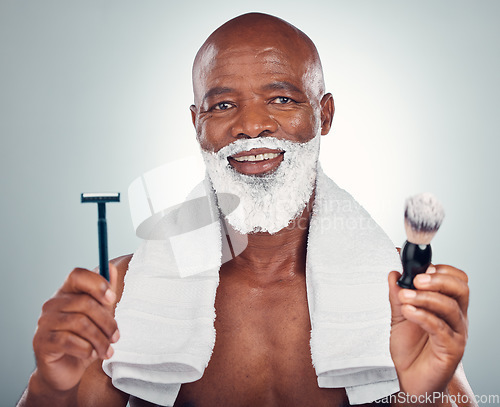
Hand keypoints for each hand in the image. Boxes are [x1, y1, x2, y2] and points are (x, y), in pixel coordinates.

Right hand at [32, 264, 119, 391]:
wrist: (66, 370)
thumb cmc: (85, 338)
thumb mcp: (100, 314)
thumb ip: (106, 292)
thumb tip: (111, 268)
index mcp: (66, 292)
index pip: (77, 275)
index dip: (97, 283)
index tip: (112, 299)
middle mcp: (52, 304)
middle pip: (85, 303)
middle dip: (107, 322)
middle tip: (116, 336)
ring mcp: (44, 322)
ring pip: (80, 323)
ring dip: (100, 339)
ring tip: (107, 350)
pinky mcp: (41, 342)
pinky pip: (70, 341)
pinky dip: (87, 350)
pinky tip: (91, 354)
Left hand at [388, 264, 468, 395]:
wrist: (411, 379)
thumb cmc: (411, 348)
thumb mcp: (399, 316)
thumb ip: (397, 296)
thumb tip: (393, 274)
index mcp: (447, 305)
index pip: (457, 280)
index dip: (442, 270)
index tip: (419, 267)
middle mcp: (456, 317)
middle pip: (460, 289)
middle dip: (438, 279)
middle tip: (416, 279)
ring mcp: (456, 333)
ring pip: (450, 307)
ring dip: (425, 297)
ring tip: (404, 296)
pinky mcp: (451, 349)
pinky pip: (440, 328)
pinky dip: (423, 316)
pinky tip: (409, 311)